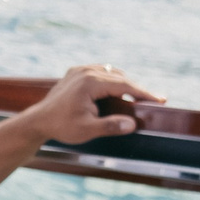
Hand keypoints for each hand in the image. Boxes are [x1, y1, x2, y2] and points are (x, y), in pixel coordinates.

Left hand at [18, 64, 165, 144]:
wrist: (39, 121)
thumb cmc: (61, 126)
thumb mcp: (87, 130)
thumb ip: (110, 126)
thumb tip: (132, 124)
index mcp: (90, 82)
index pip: (124, 85)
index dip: (144, 93)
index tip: (160, 100)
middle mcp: (85, 71)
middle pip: (119, 77)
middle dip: (136, 89)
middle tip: (153, 100)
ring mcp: (79, 70)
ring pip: (110, 72)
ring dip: (124, 83)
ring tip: (137, 98)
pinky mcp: (75, 73)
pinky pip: (100, 72)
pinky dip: (111, 80)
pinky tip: (117, 91)